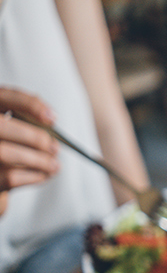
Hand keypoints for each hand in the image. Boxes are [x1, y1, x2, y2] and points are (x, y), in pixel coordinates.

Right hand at [0, 88, 59, 214]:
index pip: (5, 96)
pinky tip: (44, 175)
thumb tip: (50, 121)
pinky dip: (34, 176)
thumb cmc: (11, 145)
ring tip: (54, 165)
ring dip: (38, 160)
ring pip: (5, 153)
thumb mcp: (17, 129)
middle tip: (54, 148)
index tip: (52, 119)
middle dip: (34, 138)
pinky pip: (10, 177)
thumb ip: (28, 119)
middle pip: (1, 126)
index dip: (29, 105)